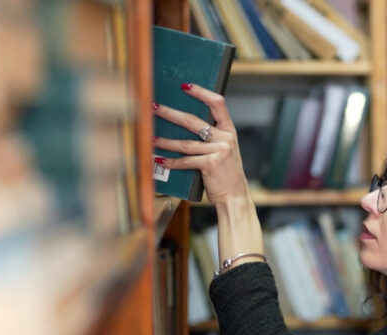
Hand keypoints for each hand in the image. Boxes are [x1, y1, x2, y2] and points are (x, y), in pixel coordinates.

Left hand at [152, 83, 249, 204]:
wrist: (235, 196)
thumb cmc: (225, 174)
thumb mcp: (225, 151)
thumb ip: (212, 138)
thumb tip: (184, 124)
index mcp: (230, 131)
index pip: (217, 103)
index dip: (201, 92)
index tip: (184, 86)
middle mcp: (226, 138)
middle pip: (193, 121)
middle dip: (170, 114)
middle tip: (154, 108)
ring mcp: (219, 150)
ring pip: (185, 143)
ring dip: (165, 141)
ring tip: (151, 138)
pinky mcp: (211, 164)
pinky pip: (186, 161)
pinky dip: (171, 162)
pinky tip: (159, 160)